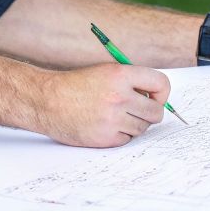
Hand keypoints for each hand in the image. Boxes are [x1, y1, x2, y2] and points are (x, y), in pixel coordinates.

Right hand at [34, 63, 172, 147]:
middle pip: (156, 112)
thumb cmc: (76, 86)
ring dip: (134, 124)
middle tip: (138, 111)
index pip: (162, 84)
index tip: (154, 97)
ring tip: (116, 117)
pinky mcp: (106, 138)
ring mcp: (113, 119)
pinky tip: (106, 125)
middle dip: (150, 112)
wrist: (47, 101)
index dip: (162, 93)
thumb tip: (158, 97)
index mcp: (121, 75)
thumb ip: (132, 82)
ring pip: (142, 128)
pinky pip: (127, 139)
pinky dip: (120, 135)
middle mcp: (120, 97)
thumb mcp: (106, 72)